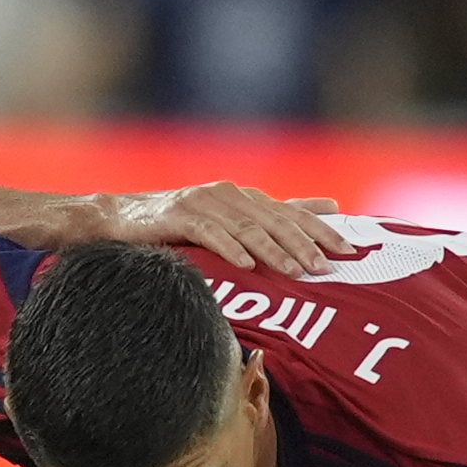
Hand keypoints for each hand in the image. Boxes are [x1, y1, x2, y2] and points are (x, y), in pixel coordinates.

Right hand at [102, 182, 343, 278]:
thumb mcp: (229, 220)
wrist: (119, 219)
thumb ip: (274, 216)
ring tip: (295, 272)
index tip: (348, 249)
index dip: (320, 229)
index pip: (290, 213)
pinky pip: (209, 233)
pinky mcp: (179, 215)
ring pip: (247, 228)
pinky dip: (229, 249)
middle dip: (303, 244)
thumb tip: (328, 207)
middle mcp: (228, 194)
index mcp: (243, 196)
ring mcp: (203, 202)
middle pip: (274, 220)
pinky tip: (247, 266)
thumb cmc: (176, 225)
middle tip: (325, 268)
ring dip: (273, 251)